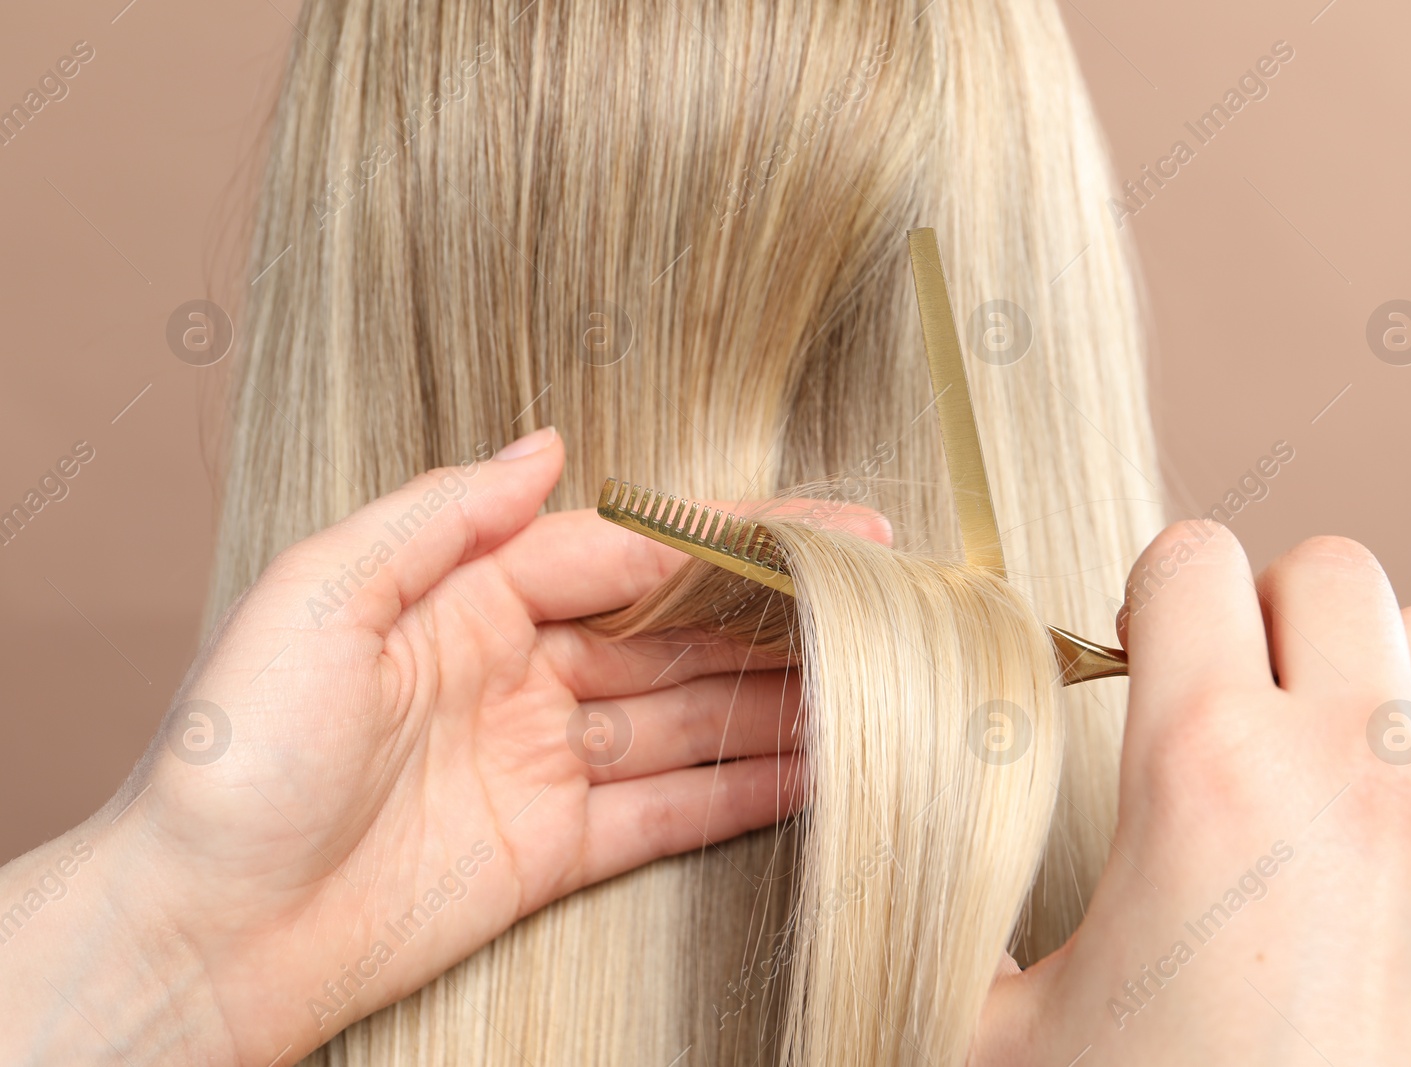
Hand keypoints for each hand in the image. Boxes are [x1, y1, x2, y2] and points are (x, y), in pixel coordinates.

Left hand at [0, 427, 890, 1064]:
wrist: (202, 933)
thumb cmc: (239, 756)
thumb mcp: (319, 597)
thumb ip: (440, 517)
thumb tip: (545, 444)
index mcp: (465, 599)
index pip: (626, 554)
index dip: (728, 542)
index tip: (827, 531)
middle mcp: (516, 672)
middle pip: (672, 635)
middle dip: (773, 618)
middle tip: (880, 604)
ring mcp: (542, 763)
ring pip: (685, 720)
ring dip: (774, 703)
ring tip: (871, 683)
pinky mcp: (554, 851)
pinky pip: (667, 810)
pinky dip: (740, 791)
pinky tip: (811, 769)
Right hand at [974, 523, 1410, 1065]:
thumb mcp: (996, 1029)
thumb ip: (952, 899)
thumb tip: (911, 813)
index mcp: (1207, 777)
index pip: (1189, 562)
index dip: (1149, 600)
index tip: (1142, 659)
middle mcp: (1357, 771)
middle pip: (1324, 570)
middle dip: (1262, 617)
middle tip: (1230, 698)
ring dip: (1366, 668)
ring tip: (1320, 750)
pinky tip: (1406, 810)